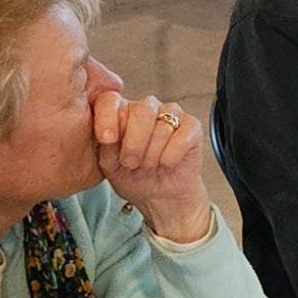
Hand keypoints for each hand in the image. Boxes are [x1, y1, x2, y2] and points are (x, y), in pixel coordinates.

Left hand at [91, 86, 212, 244]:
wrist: (161, 197)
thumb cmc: (134, 178)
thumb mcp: (109, 165)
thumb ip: (105, 146)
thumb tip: (107, 133)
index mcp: (122, 112)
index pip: (111, 99)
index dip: (108, 118)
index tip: (106, 139)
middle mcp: (147, 108)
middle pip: (140, 110)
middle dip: (134, 143)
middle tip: (131, 163)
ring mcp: (171, 114)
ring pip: (162, 126)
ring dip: (153, 155)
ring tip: (150, 166)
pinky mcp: (192, 127)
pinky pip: (182, 136)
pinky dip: (171, 155)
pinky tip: (167, 164)